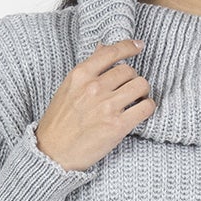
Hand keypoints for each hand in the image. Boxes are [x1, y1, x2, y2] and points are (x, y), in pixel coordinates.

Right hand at [33, 38, 155, 171]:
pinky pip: (146, 107)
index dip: (129, 47)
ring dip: (142, 91)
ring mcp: (107, 106)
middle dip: (132, 78)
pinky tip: (140, 111)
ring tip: (136, 99)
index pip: (112, 52)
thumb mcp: (68, 88)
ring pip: (141, 85)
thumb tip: (103, 47)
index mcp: (81, 75)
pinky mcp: (118, 126)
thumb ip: (88, 69)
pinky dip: (147, 107)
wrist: (53, 153)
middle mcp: (94, 88)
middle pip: (129, 70)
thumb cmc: (59, 122)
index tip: (138, 46)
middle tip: (129, 89)